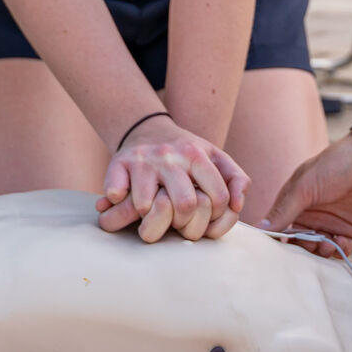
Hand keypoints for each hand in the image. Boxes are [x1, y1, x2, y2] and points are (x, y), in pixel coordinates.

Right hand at [95, 114, 248, 242]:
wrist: (148, 129)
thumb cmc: (187, 153)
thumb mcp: (216, 157)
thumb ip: (236, 179)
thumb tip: (237, 206)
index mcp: (197, 155)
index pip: (218, 197)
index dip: (217, 215)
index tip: (208, 215)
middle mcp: (170, 156)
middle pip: (184, 205)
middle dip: (184, 222)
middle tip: (179, 219)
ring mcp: (143, 159)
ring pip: (147, 205)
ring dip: (150, 216)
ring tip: (154, 211)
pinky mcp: (118, 163)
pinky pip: (115, 192)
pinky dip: (117, 201)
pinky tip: (124, 199)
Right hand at [257, 134, 351, 255]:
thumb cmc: (334, 165)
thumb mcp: (304, 187)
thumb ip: (284, 210)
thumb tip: (259, 229)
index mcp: (294, 204)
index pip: (279, 229)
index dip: (278, 241)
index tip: (279, 252)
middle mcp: (310, 216)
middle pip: (300, 243)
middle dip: (303, 248)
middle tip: (311, 244)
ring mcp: (330, 223)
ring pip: (319, 249)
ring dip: (321, 252)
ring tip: (327, 244)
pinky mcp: (350, 229)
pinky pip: (341, 249)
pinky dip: (340, 251)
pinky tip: (342, 241)